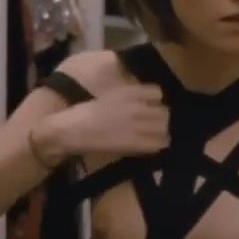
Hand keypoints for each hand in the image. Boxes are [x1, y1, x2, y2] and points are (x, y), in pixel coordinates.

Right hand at [35, 83, 169, 162]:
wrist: (74, 129)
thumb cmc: (85, 112)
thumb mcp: (109, 96)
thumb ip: (127, 96)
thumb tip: (139, 101)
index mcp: (130, 92)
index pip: (157, 93)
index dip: (154, 101)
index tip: (149, 107)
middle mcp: (138, 107)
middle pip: (164, 111)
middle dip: (159, 117)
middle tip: (151, 124)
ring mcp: (138, 125)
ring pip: (163, 127)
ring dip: (160, 131)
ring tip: (152, 136)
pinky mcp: (136, 143)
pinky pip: (158, 143)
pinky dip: (157, 144)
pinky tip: (149, 145)